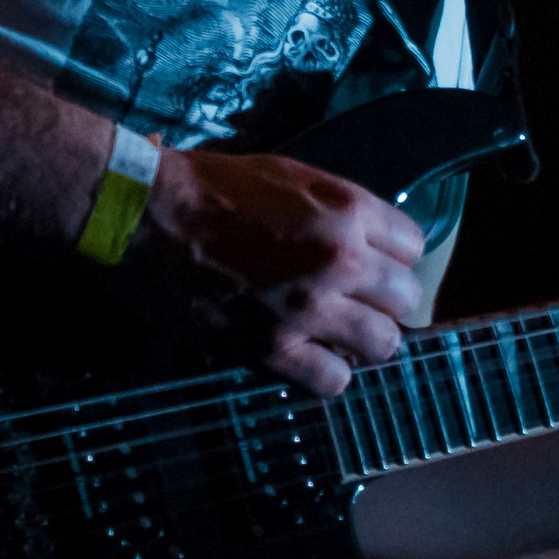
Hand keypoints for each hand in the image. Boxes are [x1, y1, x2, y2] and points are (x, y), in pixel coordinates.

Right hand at [132, 147, 423, 394]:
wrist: (145, 216)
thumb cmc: (210, 187)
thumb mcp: (289, 177)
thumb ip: (338, 211)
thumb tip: (368, 242)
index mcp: (347, 209)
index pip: (414, 245)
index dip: (393, 257)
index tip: (374, 265)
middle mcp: (340, 259)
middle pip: (406, 299)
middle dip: (384, 301)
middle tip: (357, 302)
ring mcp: (310, 308)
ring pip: (382, 345)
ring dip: (364, 342)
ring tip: (338, 335)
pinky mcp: (273, 349)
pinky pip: (332, 381)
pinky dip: (326, 375)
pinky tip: (308, 359)